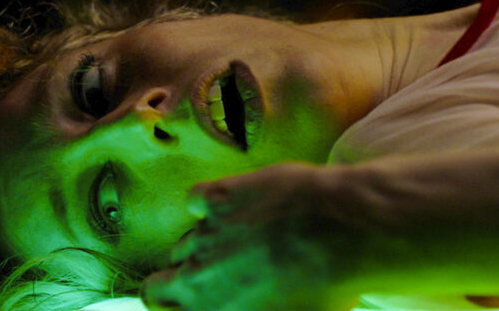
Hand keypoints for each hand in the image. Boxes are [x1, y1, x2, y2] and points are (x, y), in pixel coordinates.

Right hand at [140, 162, 364, 310]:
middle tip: (208, 281)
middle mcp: (197, 282)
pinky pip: (194, 200)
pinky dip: (207, 203)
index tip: (196, 305)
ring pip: (182, 245)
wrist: (343, 233)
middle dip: (175, 286)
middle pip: (156, 288)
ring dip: (203, 247)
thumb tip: (247, 304)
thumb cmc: (326, 288)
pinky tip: (229, 205)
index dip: (179, 310)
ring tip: (239, 243)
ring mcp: (206, 237)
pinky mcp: (220, 198)